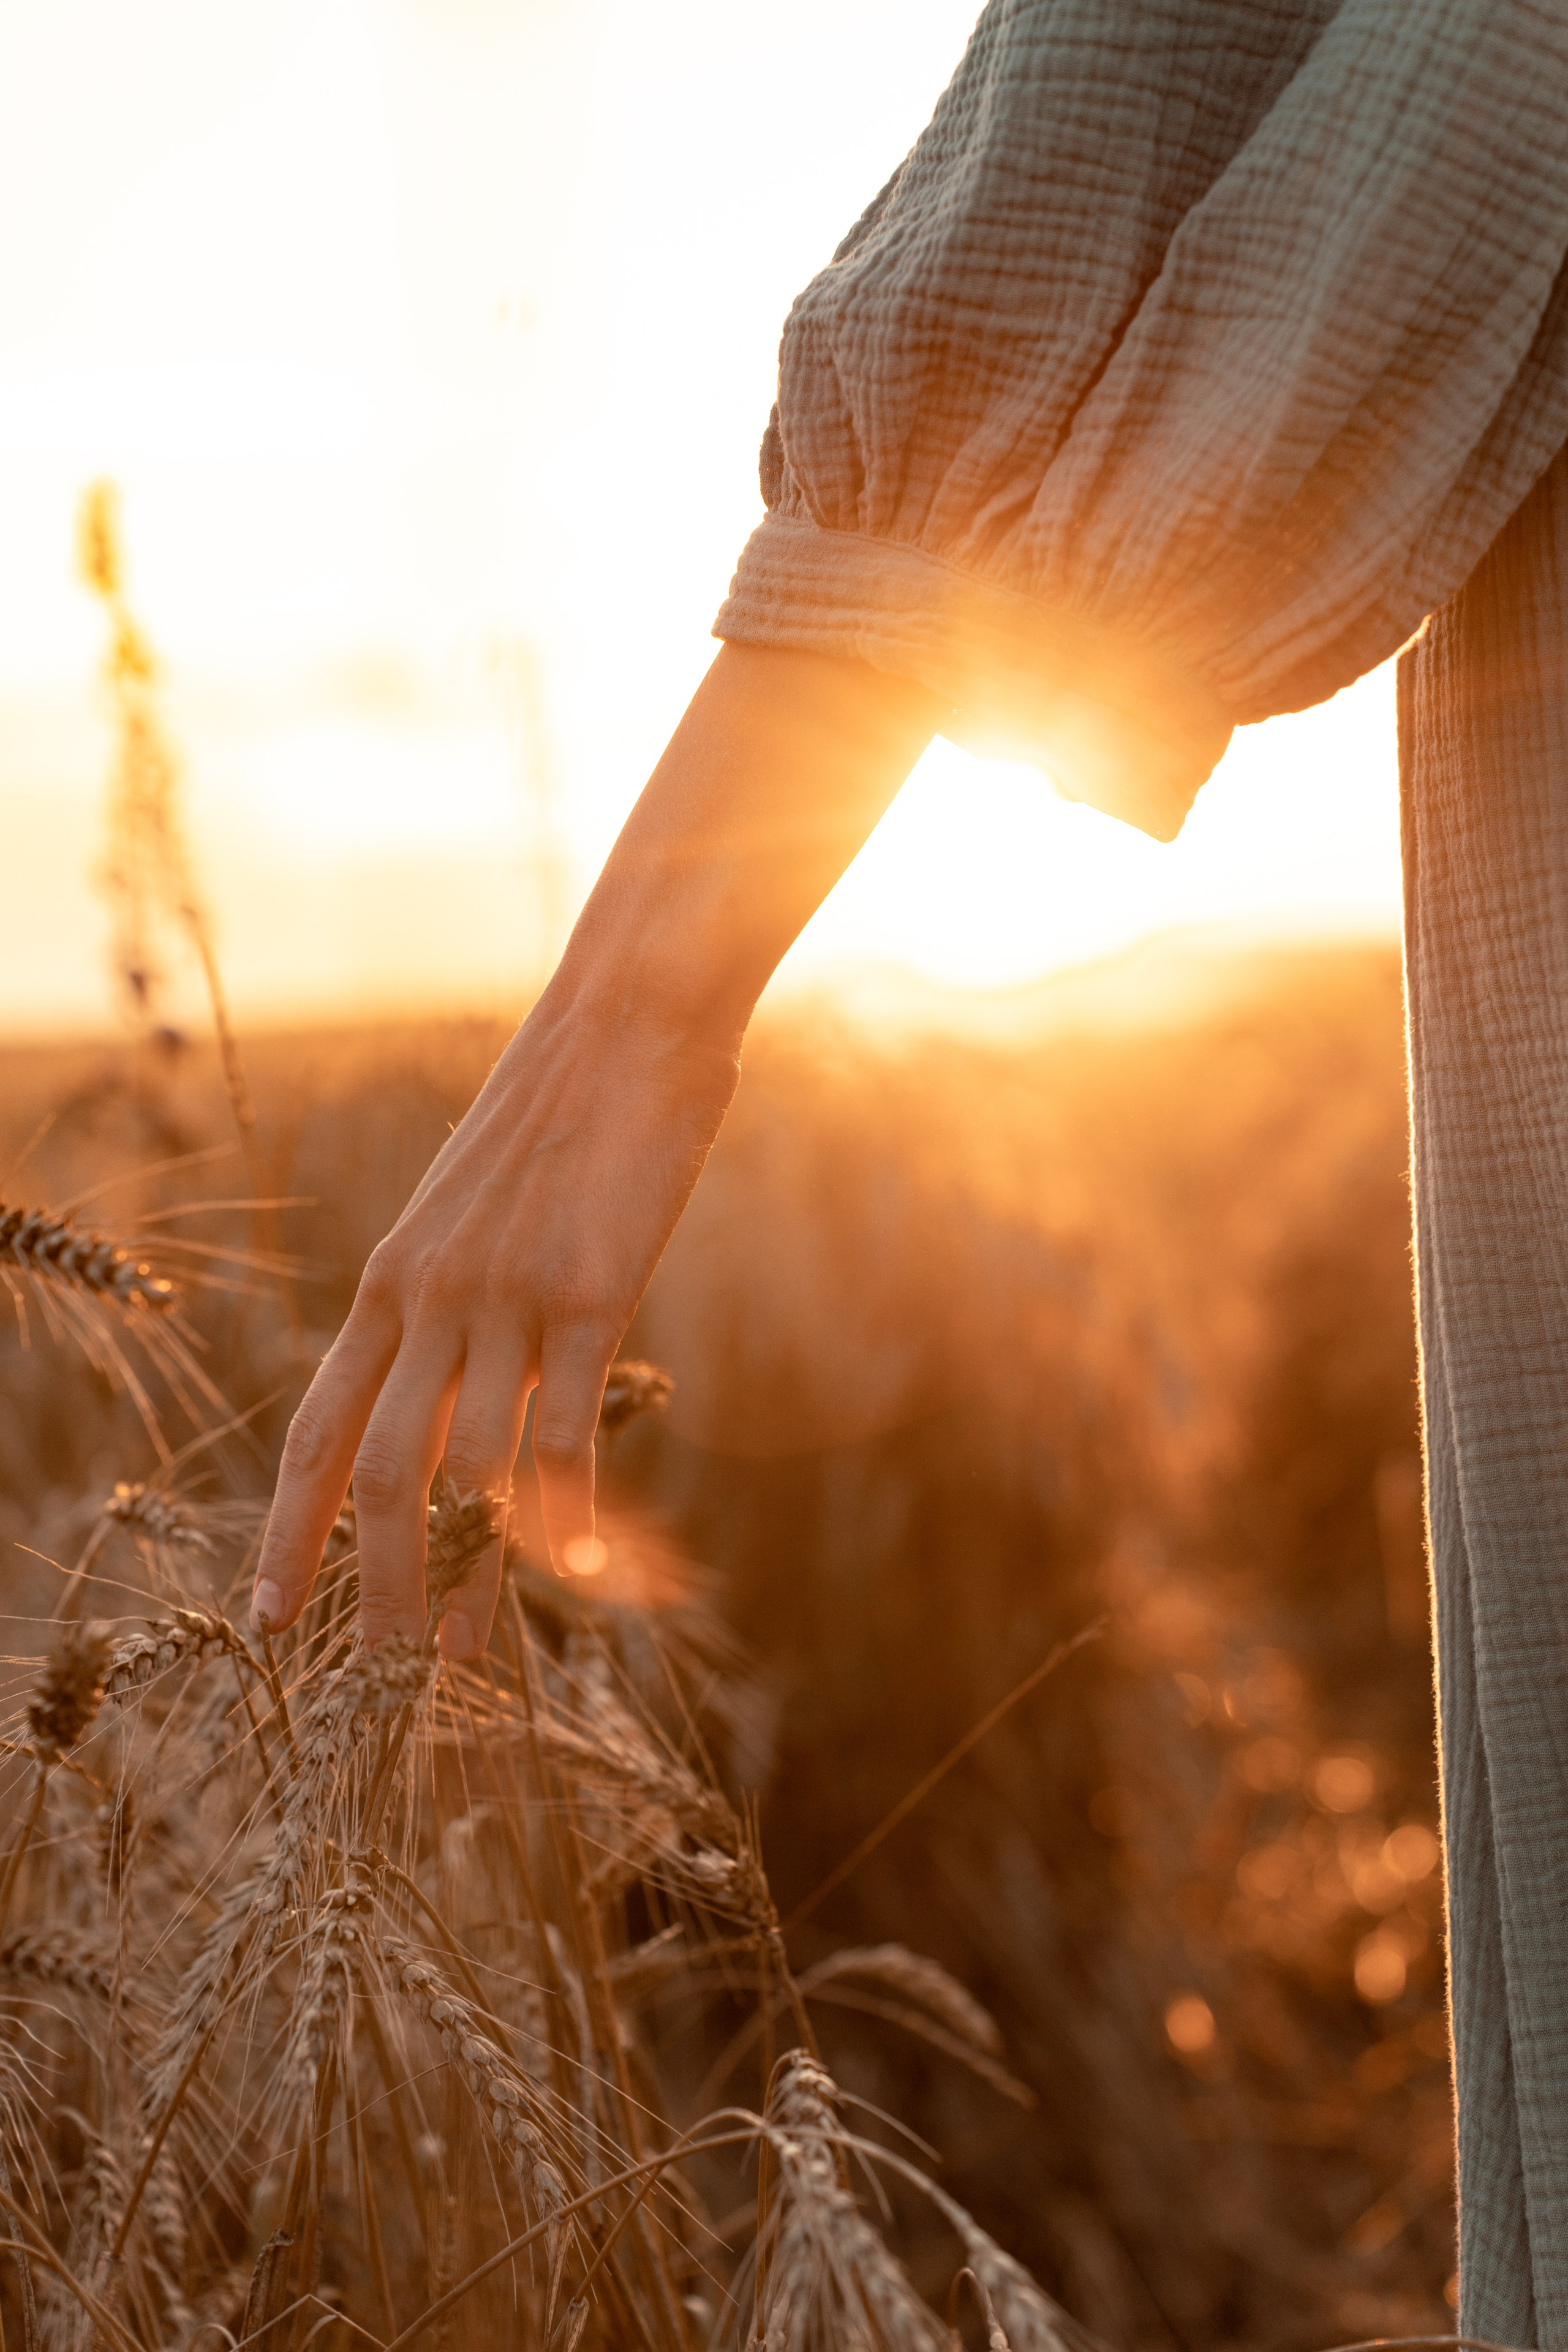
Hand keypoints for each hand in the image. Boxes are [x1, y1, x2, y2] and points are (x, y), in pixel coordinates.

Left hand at [250, 990, 740, 1657]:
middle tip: (380, 1675)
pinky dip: (568, 1514)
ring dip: (469, 1575)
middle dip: (373, 1586)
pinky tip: (577, 1565)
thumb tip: (445, 1396)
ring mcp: (506, 1298)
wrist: (622, 1027)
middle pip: (377, 1474)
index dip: (285, 1529)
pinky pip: (566, 1432)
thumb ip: (445, 1305)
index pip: (316, 1429)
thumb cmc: (555, 1123)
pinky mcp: (592, 1293)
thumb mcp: (464, 1216)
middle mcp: (429, 1298)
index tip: (270, 1612)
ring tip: (471, 1654)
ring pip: (466, 1470)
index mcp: (390, 1282)